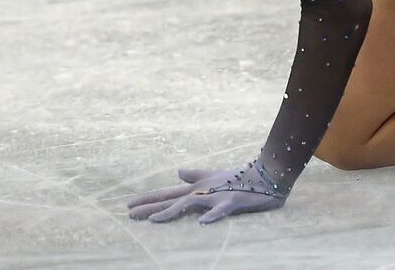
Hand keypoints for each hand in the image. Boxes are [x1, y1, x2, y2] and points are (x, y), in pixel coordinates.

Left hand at [126, 158, 290, 224]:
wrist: (266, 175)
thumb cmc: (239, 178)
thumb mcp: (214, 176)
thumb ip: (195, 175)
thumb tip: (178, 171)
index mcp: (197, 188)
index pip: (169, 194)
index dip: (149, 199)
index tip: (128, 205)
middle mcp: (203, 192)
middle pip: (172, 200)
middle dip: (150, 206)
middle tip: (129, 214)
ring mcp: (216, 197)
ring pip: (190, 204)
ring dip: (171, 212)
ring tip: (154, 220)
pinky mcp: (232, 201)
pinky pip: (221, 210)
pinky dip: (212, 216)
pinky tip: (201, 223)